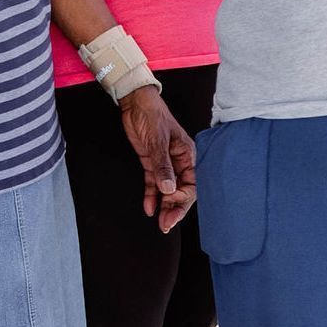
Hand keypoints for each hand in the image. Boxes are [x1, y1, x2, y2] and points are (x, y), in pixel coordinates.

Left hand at [119, 85, 196, 228]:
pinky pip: (154, 184)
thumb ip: (163, 166)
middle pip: (181, 190)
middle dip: (174, 208)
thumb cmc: (152, 115)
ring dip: (164, 206)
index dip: (182, 198)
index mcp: (188, 154)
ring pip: (167, 190)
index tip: (170, 206)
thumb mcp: (157, 141)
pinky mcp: (152, 162)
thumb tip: (168, 190)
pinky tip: (148, 208)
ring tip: (159, 222)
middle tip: (166, 224)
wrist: (135, 102)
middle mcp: (179, 161)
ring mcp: (165, 163)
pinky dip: (151, 196)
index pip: (191, 183)